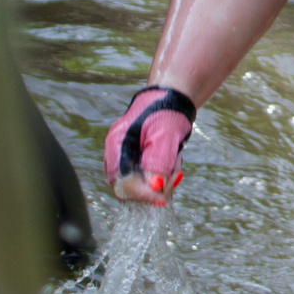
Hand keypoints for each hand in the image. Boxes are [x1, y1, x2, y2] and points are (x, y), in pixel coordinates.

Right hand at [104, 85, 196, 205]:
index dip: (143, 194)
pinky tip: (173, 162)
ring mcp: (126, 158)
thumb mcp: (165, 135)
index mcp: (117, 145)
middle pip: (130, 189)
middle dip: (155, 188)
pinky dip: (163, 176)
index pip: (122, 184)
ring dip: (163, 181)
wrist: (172, 96)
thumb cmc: (167, 110)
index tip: (163, 197)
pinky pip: (148, 179)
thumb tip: (155, 187)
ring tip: (177, 162)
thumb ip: (158, 161)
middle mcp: (117, 154)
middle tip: (176, 175)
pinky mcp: (138, 161)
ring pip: (142, 186)